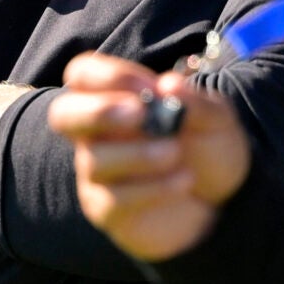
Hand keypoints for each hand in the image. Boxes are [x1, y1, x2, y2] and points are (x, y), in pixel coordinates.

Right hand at [45, 52, 248, 260]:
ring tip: (176, 153)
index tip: (150, 87)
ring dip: (139, 154)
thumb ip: (196, 103)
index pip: (83, 74)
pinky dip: (152, 189)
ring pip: (95, 161)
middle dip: (97, 112)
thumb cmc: (207, 147)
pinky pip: (113, 200)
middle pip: (63, 114)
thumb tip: (168, 84)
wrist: (220, 199)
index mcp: (115, 98)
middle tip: (141, 114)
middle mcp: (96, 132)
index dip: (109, 76)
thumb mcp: (217, 120)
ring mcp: (97, 171)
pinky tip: (183, 181)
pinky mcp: (106, 209)